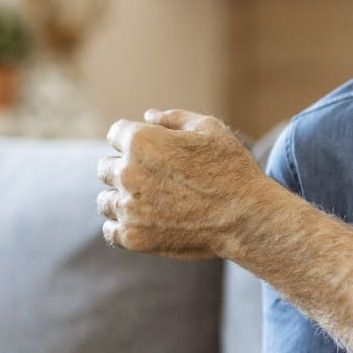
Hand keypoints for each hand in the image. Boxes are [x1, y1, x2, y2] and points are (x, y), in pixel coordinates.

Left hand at [96, 109, 264, 258]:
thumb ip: (174, 118)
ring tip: (151, 204)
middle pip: (106, 167)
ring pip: (105, 200)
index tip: (151, 152)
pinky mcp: (133, 237)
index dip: (134, 140)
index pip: (116, 134)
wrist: (246, 218)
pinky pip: (110, 230)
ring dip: (121, 199)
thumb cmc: (232, 169)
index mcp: (141, 141)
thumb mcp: (210, 129)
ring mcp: (128, 207)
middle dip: (125, 169)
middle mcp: (128, 173)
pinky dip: (123, 226)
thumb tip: (148, 116)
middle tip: (155, 180)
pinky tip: (145, 223)